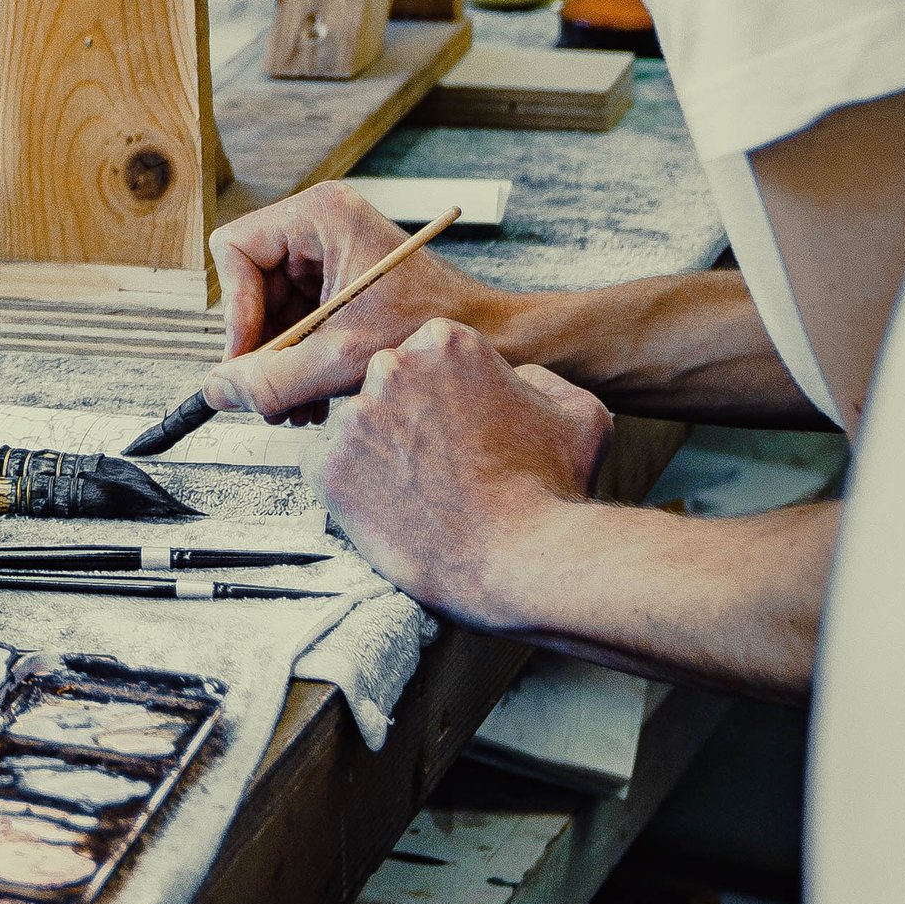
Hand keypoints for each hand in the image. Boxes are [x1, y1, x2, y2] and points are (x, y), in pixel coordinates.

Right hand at [208, 182, 507, 420]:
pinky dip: (299, 361)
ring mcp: (328, 252)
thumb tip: (213, 390)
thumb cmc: (433, 332)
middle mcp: (319, 224)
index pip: (235, 249)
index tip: (250, 361)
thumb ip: (273, 378)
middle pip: (249, 285)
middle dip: (259, 347)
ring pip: (268, 310)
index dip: (234, 309)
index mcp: (320, 214)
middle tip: (271, 398)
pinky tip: (315, 396)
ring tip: (299, 406)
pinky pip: (294, 320)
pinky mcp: (339, 282)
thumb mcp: (343, 358)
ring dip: (279, 362)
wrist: (500, 340)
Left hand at [318, 319, 612, 625]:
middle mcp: (390, 366)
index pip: (428, 351)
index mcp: (446, 342)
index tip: (459, 423)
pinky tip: (387, 505)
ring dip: (377, 448)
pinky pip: (325, 465)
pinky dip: (349, 483)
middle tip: (437, 459)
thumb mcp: (580, 413)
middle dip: (406, 413)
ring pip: (356, 424)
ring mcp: (353, 416)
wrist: (518, 560)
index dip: (446, 390)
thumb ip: (544, 379)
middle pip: (386, 381)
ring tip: (415, 488)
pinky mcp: (324, 465)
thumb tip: (517, 377)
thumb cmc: (551, 488)